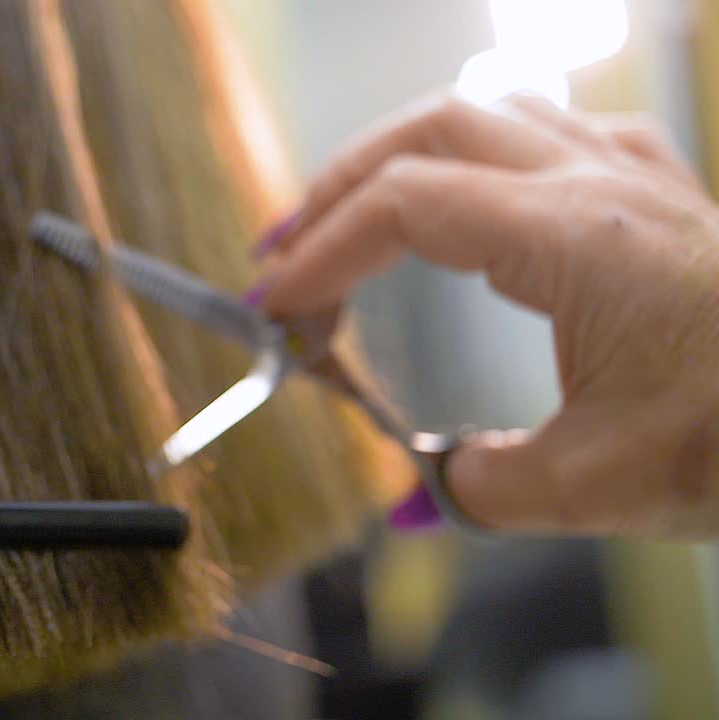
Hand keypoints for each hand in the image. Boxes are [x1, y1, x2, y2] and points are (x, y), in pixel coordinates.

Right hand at [254, 90, 718, 537]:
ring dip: (399, 158)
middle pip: (427, 129)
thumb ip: (480, 485)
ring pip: (483, 110)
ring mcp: (631, 170)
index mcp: (574, 236)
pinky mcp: (653, 185)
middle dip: (336, 189)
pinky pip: (543, 129)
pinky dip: (473, 154)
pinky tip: (465, 199)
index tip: (278, 310)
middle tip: (284, 255)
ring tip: (352, 219)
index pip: (405, 207)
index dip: (320, 253)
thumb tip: (421, 492)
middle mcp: (597, 179)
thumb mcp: (595, 486)